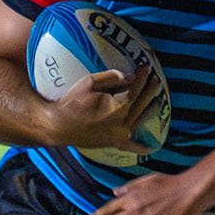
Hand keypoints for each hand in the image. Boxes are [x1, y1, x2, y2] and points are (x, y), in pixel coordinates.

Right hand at [46, 64, 162, 153]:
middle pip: (142, 103)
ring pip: (141, 120)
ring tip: (156, 100)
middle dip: (149, 89)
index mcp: (118, 107)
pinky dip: (141, 148)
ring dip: (151, 108)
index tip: (145, 67)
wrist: (57, 127)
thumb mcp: (89, 83)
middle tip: (154, 79)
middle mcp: (123, 122)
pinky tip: (151, 148)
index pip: (135, 88)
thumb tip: (129, 76)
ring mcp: (120, 135)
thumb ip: (111, 78)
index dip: (141, 77)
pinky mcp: (113, 143)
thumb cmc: (71, 103)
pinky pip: (131, 147)